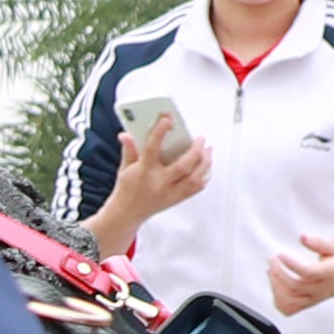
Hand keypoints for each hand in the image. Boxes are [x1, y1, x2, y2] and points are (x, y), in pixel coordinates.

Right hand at [83, 129, 210, 251]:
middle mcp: (159, 183)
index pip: (153, 149)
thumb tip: (126, 135)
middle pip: (183, 166)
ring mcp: (170, 192)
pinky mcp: (177, 199)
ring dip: (205, 162)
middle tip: (200, 139)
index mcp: (144, 172)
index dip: (159, 132)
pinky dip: (204, 176)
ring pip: (195, 178)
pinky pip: (197, 188)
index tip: (167, 120)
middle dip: (196, 150)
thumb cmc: (127, 190)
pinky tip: (206, 167)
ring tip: (208, 151)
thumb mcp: (125, 167)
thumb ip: (129, 150)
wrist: (127, 213)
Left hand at [270, 238, 333, 317]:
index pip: (306, 272)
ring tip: (271, 272)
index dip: (290, 264)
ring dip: (276, 287)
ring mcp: (313, 298)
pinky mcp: (308, 304)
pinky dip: (278, 302)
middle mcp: (319, 289)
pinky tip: (276, 289)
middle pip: (294, 287)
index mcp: (326, 274)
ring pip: (289, 301)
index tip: (280, 254)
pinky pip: (290, 310)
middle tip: (271, 260)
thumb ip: (317, 243)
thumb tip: (302, 237)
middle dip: (278, 273)